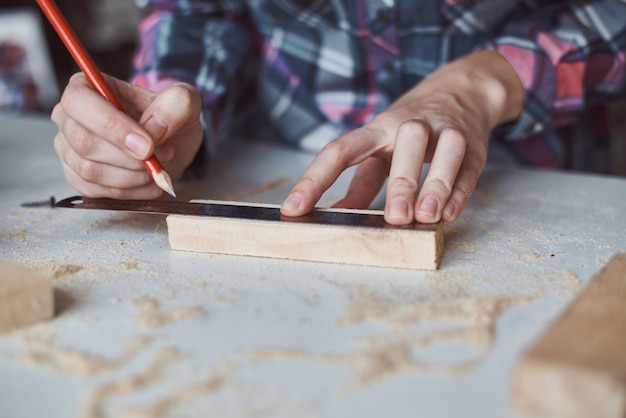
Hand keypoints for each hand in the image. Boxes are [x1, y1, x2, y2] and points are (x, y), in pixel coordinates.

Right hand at [51, 73, 202, 198]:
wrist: (171, 145)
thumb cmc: (169, 118)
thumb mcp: (184, 101)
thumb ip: (176, 103)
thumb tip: (154, 127)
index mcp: (85, 87)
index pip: (78, 102)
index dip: (112, 126)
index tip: (147, 145)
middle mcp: (69, 119)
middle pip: (84, 142)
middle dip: (131, 157)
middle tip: (164, 154)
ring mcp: (70, 151)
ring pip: (91, 171)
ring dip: (135, 175)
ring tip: (159, 165)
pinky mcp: (79, 179)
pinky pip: (100, 192)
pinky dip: (134, 191)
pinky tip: (150, 180)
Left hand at [281, 49, 523, 223]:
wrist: (461, 91)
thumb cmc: (408, 130)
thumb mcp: (379, 150)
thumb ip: (362, 185)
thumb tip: (338, 216)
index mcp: (376, 129)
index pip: (339, 151)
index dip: (313, 180)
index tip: (292, 210)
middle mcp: (409, 125)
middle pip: (403, 143)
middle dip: (400, 181)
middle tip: (393, 217)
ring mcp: (445, 132)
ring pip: (444, 151)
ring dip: (435, 183)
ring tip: (425, 216)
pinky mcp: (475, 146)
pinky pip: (469, 167)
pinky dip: (459, 191)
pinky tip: (449, 213)